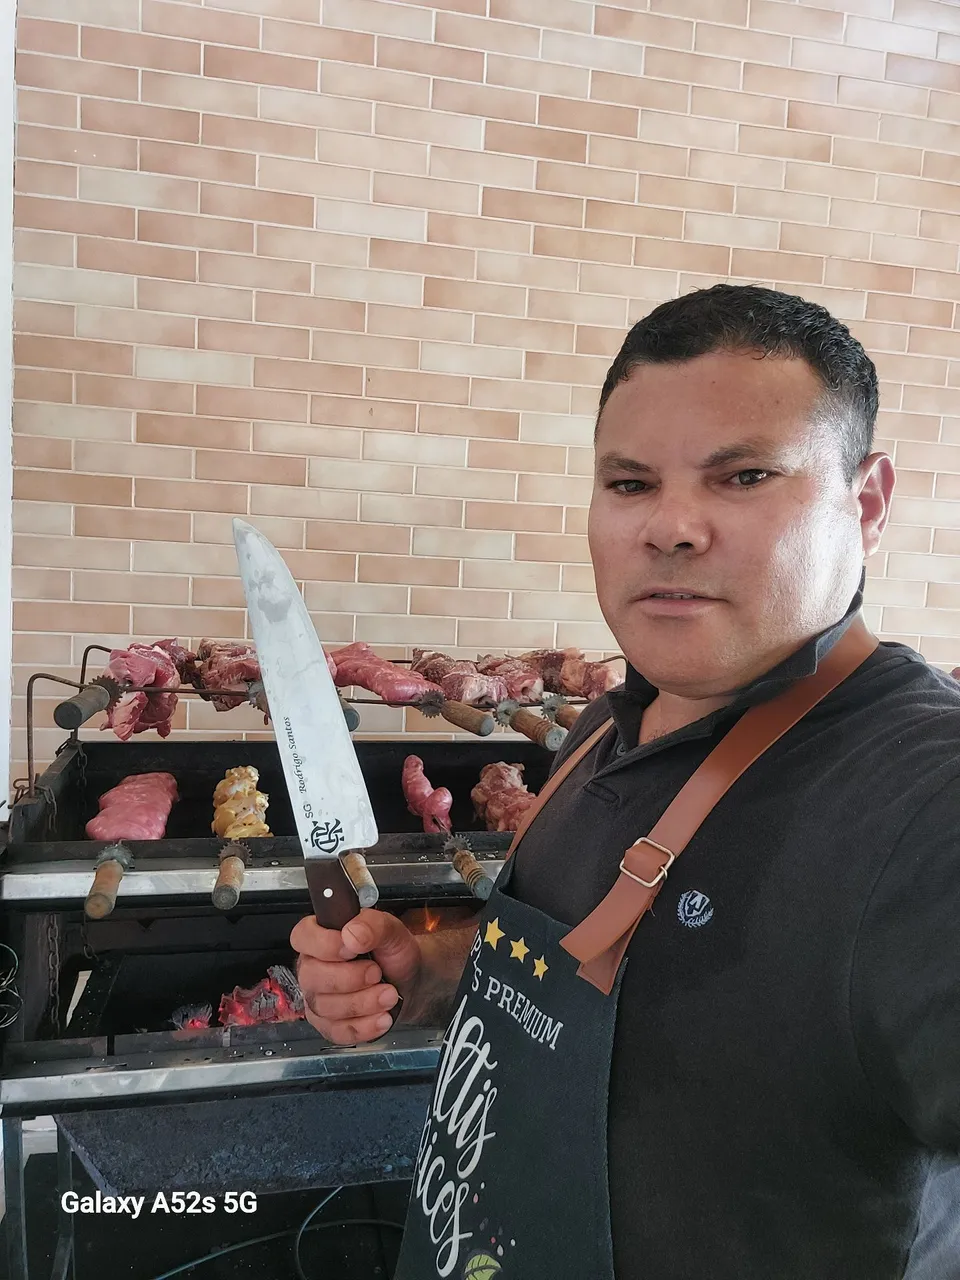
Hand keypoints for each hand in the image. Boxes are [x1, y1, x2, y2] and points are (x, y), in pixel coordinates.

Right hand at [290, 908, 421, 1044]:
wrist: (410, 980)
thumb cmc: (394, 952)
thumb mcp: (391, 930)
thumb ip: (373, 924)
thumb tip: (351, 933)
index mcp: (321, 936)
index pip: (302, 937)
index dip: (324, 945)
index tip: (352, 950)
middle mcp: (313, 967)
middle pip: (312, 977)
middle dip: (350, 978)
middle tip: (377, 973)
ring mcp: (318, 997)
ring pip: (325, 1007)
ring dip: (362, 1003)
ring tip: (388, 994)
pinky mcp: (328, 1024)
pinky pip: (336, 1031)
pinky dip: (363, 1026)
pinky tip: (382, 1017)